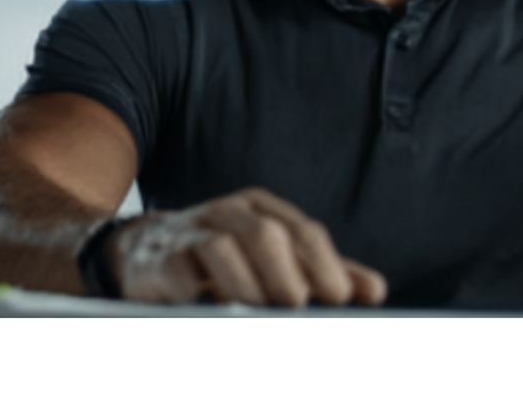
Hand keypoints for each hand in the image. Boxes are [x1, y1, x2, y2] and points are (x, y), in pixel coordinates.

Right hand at [109, 187, 387, 306]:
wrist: (148, 252)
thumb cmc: (224, 258)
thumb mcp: (276, 259)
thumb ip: (323, 271)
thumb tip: (374, 290)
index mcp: (263, 209)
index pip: (302, 230)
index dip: (324, 263)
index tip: (340, 297)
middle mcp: (230, 212)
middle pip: (266, 233)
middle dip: (286, 273)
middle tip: (298, 308)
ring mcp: (193, 231)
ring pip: (223, 246)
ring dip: (246, 283)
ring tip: (259, 312)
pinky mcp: (161, 257)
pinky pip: (179, 270)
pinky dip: (198, 290)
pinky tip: (211, 307)